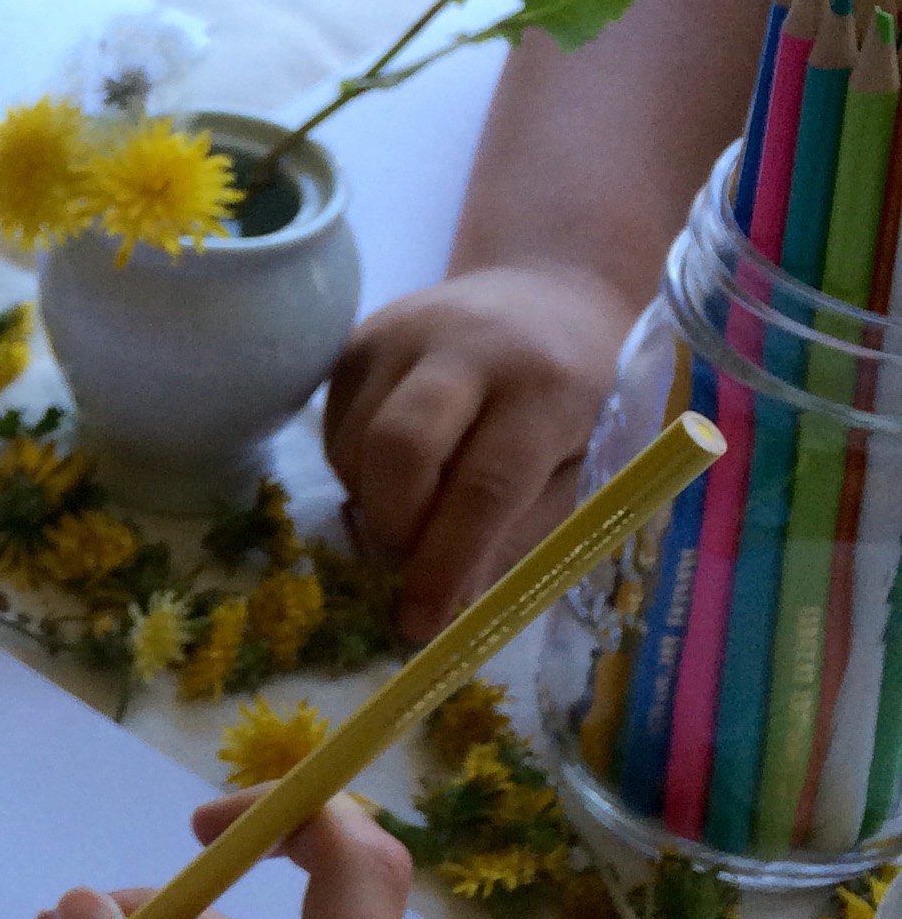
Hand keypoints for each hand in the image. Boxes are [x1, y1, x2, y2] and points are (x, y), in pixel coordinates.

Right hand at [323, 262, 634, 640]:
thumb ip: (521, 536)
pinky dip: (357, 475)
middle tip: (405, 570)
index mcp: (546, 385)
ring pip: (354, 447)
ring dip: (374, 506)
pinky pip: (335, 431)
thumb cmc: (579, 399)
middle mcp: (467, 346)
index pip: (485, 485)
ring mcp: (401, 334)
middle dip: (393, 529)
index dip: (446, 563)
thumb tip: (449, 604)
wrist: (547, 295)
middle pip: (398, 447)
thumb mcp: (583, 469)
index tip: (422, 623)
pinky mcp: (356, 339)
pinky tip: (401, 471)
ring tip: (417, 512)